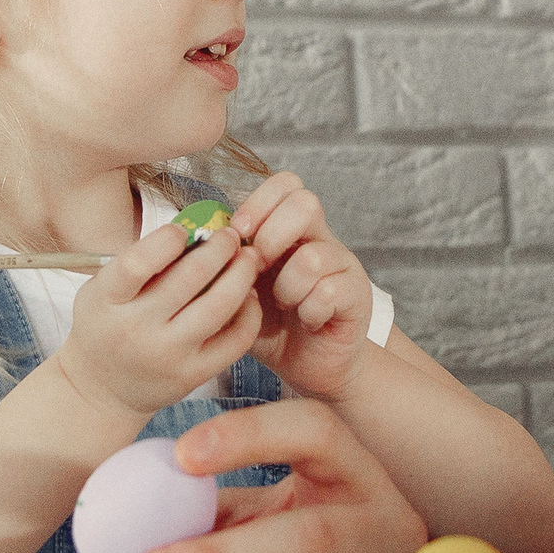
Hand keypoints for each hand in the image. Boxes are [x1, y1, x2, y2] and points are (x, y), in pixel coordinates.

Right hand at [55, 213, 261, 423]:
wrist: (101, 389)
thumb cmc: (106, 325)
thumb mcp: (104, 290)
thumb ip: (139, 261)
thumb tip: (197, 227)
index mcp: (106, 300)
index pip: (138, 263)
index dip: (168, 239)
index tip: (185, 229)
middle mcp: (135, 329)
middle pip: (190, 278)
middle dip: (219, 247)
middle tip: (231, 235)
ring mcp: (166, 355)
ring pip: (218, 307)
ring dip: (241, 275)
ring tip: (248, 259)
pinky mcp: (192, 376)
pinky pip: (235, 340)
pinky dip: (249, 312)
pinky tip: (248, 296)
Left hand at [226, 171, 376, 401]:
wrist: (310, 367)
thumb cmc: (272, 326)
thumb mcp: (240, 292)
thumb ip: (225, 266)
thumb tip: (197, 243)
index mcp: (291, 231)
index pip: (286, 185)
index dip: (259, 202)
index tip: (237, 234)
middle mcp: (320, 239)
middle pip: (306, 202)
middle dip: (271, 235)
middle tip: (257, 268)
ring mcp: (342, 266)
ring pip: (313, 256)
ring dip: (288, 286)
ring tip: (285, 305)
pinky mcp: (356, 295)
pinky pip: (328, 292)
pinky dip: (309, 311)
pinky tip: (307, 321)